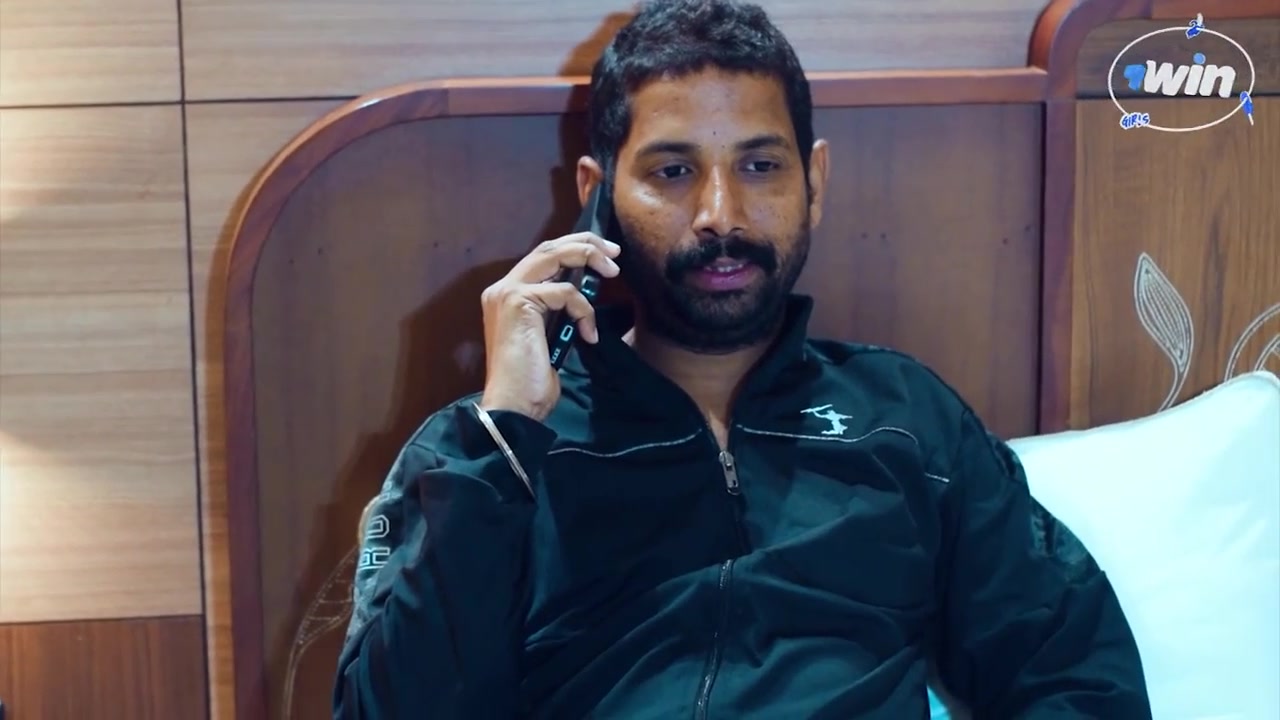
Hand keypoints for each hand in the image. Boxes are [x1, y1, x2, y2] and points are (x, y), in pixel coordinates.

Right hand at [478, 232, 620, 420]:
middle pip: (547, 248)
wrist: (515, 405)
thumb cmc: (532, 380)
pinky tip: (589, 335)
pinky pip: (565, 292)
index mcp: (507, 295)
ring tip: (613, 272)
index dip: (573, 249)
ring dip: (588, 258)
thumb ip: (557, 310)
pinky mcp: (518, 301)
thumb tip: (584, 292)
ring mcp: (507, 293)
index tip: (604, 255)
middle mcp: (502, 288)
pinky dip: (584, 311)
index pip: (542, 258)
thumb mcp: (550, 336)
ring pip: (553, 256)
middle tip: (613, 252)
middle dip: (584, 244)